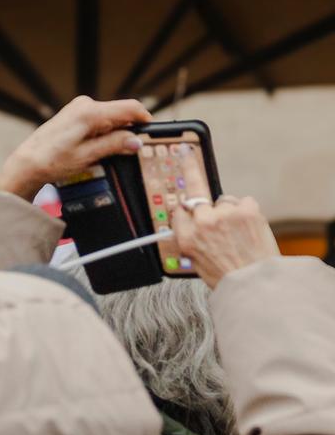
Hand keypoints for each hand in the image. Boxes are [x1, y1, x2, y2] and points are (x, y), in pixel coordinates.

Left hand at [0, 96, 152, 200]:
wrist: (27, 162)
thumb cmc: (52, 161)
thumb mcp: (87, 156)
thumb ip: (114, 145)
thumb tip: (137, 141)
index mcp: (91, 112)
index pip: (130, 108)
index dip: (144, 121)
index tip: (151, 135)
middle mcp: (86, 104)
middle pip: (121, 113)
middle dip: (128, 130)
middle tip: (128, 152)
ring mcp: (79, 107)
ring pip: (110, 117)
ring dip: (114, 133)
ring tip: (105, 153)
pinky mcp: (74, 113)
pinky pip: (98, 120)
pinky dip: (102, 132)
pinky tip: (94, 148)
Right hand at [170, 145, 278, 288]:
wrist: (254, 282)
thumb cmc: (227, 277)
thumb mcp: (196, 262)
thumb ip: (191, 239)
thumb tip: (189, 224)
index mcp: (186, 238)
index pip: (179, 212)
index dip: (185, 209)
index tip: (179, 188)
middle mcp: (202, 223)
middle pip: (195, 193)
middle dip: (190, 171)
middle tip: (185, 153)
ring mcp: (224, 214)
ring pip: (225, 200)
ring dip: (230, 210)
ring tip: (238, 232)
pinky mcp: (246, 209)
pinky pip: (244, 202)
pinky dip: (247, 211)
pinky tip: (249, 227)